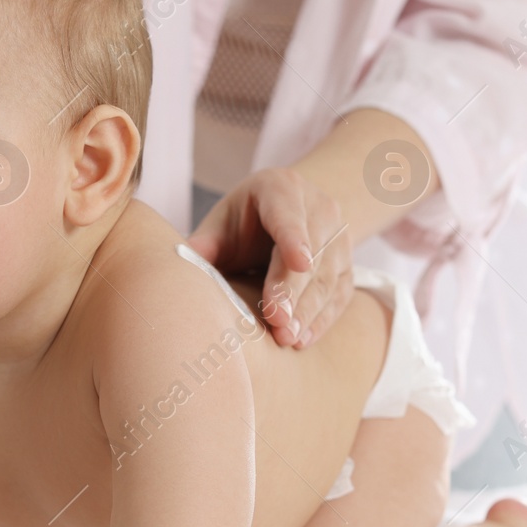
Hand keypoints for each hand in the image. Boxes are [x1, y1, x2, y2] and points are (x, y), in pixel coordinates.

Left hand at [185, 166, 353, 348]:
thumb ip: (204, 245)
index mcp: (281, 188)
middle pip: (311, 253)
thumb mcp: (222, 224)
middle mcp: (318, 208)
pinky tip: (305, 338)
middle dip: (294, 290)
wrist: (292, 216)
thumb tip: (177, 266)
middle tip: (279, 322)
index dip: (294, 238)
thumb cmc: (246, 223)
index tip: (299, 263)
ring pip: (328, 276)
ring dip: (309, 311)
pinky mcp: (348, 265)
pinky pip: (340, 294)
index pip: (289, 213)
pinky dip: (323, 319)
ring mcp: (339, 236)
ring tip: (289, 337)